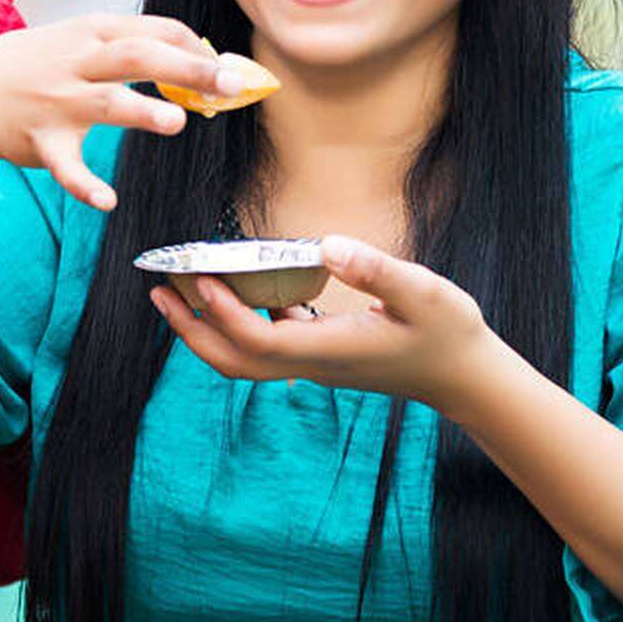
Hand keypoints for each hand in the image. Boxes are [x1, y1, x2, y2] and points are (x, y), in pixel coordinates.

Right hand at [0, 15, 238, 209]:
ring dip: (143, 112)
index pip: (156, 29)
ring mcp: (58, 101)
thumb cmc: (34, 64)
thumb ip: (128, 45)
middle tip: (234, 85)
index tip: (228, 70)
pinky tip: (108, 200)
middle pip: (140, 56)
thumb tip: (196, 55)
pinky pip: (66, 166)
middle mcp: (77, 62)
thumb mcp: (76, 39)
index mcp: (92, 31)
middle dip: (189, 69)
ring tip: (178, 123)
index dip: (198, 49)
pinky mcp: (41, 141)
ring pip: (107, 103)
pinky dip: (85, 184)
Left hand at [150, 235, 502, 410]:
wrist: (465, 377)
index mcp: (329, 351)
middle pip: (234, 361)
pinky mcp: (320, 353)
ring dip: (207, 326)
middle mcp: (311, 363)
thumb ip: (377, 269)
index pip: (259, 341)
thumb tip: (326, 245)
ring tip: (180, 287)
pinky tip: (243, 284)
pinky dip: (241, 320)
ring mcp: (313, 362)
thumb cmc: (449, 334)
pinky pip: (266, 343)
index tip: (199, 276)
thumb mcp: (425, 293)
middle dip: (191, 328)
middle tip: (157, 289)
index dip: (223, 312)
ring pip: (244, 357)